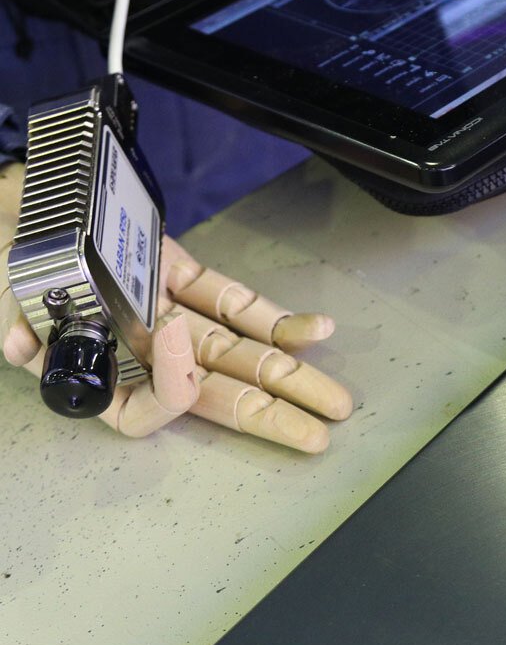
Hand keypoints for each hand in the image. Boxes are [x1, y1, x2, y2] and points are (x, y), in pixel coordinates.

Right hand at [1, 162, 351, 452]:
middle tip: (316, 436)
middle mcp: (148, 357)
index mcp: (103, 376)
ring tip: (334, 401)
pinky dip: (279, 319)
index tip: (180, 340)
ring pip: (241, 356)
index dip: (172, 384)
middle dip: (271, 415)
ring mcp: (176, 322)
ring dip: (291, 376)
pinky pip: (240, 306)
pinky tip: (318, 331)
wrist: (29, 209)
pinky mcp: (192, 282)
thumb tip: (18, 348)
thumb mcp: (9, 295)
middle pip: (216, 394)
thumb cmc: (18, 262)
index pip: (148, 408)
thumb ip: (18, 322)